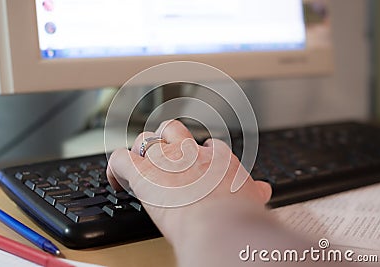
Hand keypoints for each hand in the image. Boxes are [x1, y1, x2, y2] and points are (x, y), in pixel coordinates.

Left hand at [107, 120, 271, 244]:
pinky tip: (116, 181)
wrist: (219, 223)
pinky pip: (119, 159)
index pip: (205, 145)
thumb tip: (264, 189)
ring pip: (144, 140)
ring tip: (139, 166)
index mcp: (215, 157)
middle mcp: (189, 152)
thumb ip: (255, 192)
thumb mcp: (252, 199)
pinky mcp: (142, 173)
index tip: (195, 164)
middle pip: (172, 129)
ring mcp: (164, 160)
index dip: (199, 153)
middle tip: (164, 155)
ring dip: (140, 152)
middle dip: (166, 138)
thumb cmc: (237, 214)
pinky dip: (115, 169)